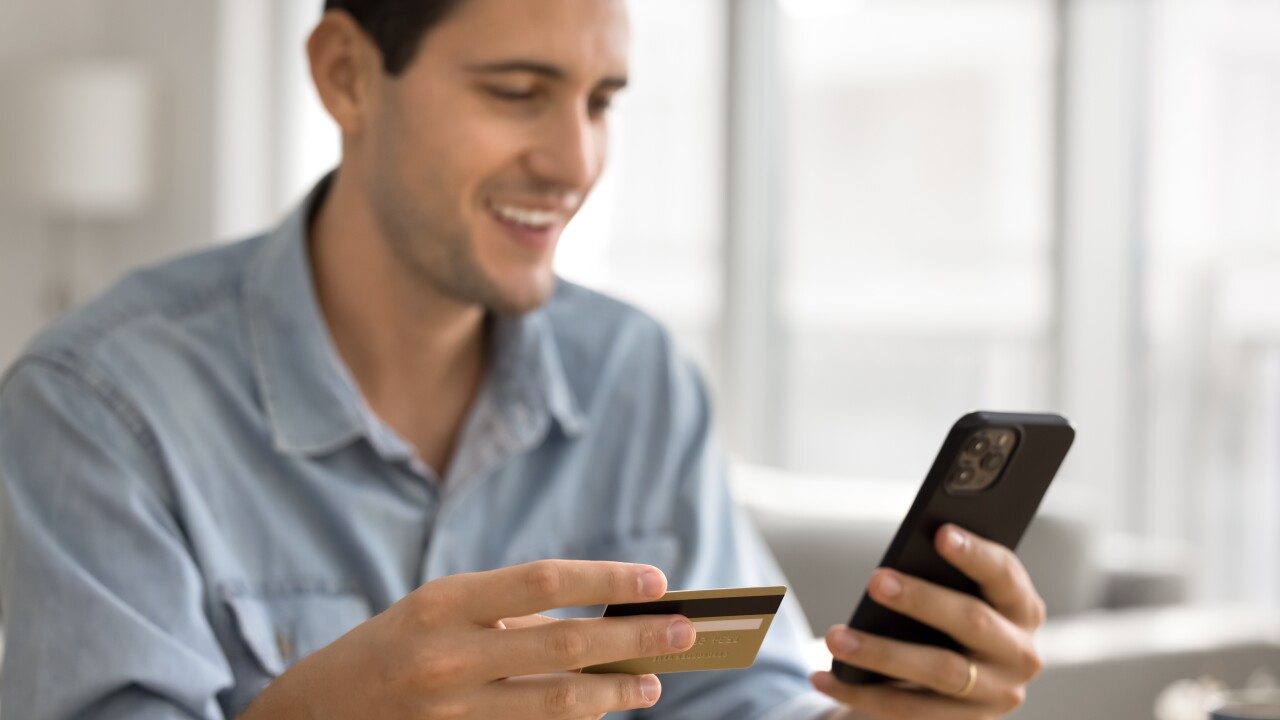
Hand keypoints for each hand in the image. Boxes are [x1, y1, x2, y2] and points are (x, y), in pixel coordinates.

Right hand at [242, 560, 696, 719]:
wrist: (308, 717)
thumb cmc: (385, 651)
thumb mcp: (435, 611)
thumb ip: (506, 615)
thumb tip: (592, 623)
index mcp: (444, 602)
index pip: (544, 581)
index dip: (606, 578)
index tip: (655, 579)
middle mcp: (448, 656)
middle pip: (565, 644)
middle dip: (633, 638)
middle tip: (684, 632)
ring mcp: (450, 714)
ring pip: (556, 705)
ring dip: (614, 695)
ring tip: (651, 684)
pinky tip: (598, 715)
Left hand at [812, 525, 1045, 718]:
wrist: (964, 684)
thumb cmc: (952, 616)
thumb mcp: (960, 593)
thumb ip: (942, 576)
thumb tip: (894, 567)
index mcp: (1023, 608)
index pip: (1004, 575)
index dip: (975, 554)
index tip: (940, 532)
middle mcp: (1019, 654)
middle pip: (972, 622)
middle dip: (921, 599)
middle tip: (876, 580)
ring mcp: (995, 695)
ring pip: (939, 672)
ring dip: (882, 654)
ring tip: (835, 638)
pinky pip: (908, 711)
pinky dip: (861, 694)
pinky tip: (823, 678)